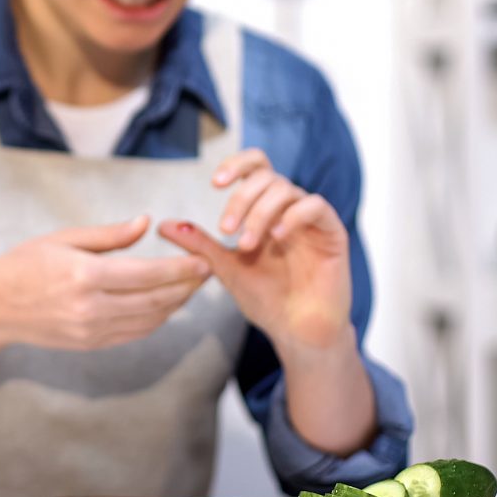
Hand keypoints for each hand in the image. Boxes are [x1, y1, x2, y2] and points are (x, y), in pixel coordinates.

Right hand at [0, 215, 211, 351]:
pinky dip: (157, 319)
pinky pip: (135, 333)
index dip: (180, 269)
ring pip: (150, 320)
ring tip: (191, 286)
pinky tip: (166, 304)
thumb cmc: (26, 264)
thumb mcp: (64, 239)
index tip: (203, 260)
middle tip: (207, 271)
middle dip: (187, 286)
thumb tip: (145, 223)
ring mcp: (92, 330)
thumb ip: (109, 235)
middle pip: (156, 300)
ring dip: (176, 303)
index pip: (147, 274)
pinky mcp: (91, 343)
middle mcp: (91, 307)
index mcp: (85, 275)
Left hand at [157, 148, 351, 354]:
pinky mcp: (333, 233)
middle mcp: (289, 208)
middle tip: (225, 229)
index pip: (255, 167)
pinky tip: (276, 237)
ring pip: (286, 189)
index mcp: (265, 209)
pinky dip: (292, 216)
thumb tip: (163, 225)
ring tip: (246, 244)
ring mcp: (311, 219)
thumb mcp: (225, 267)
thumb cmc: (265, 298)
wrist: (296, 331)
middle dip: (241, 199)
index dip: (236, 165)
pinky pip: (316, 206)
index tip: (215, 183)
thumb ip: (199, 244)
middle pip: (266, 176)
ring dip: (259, 213)